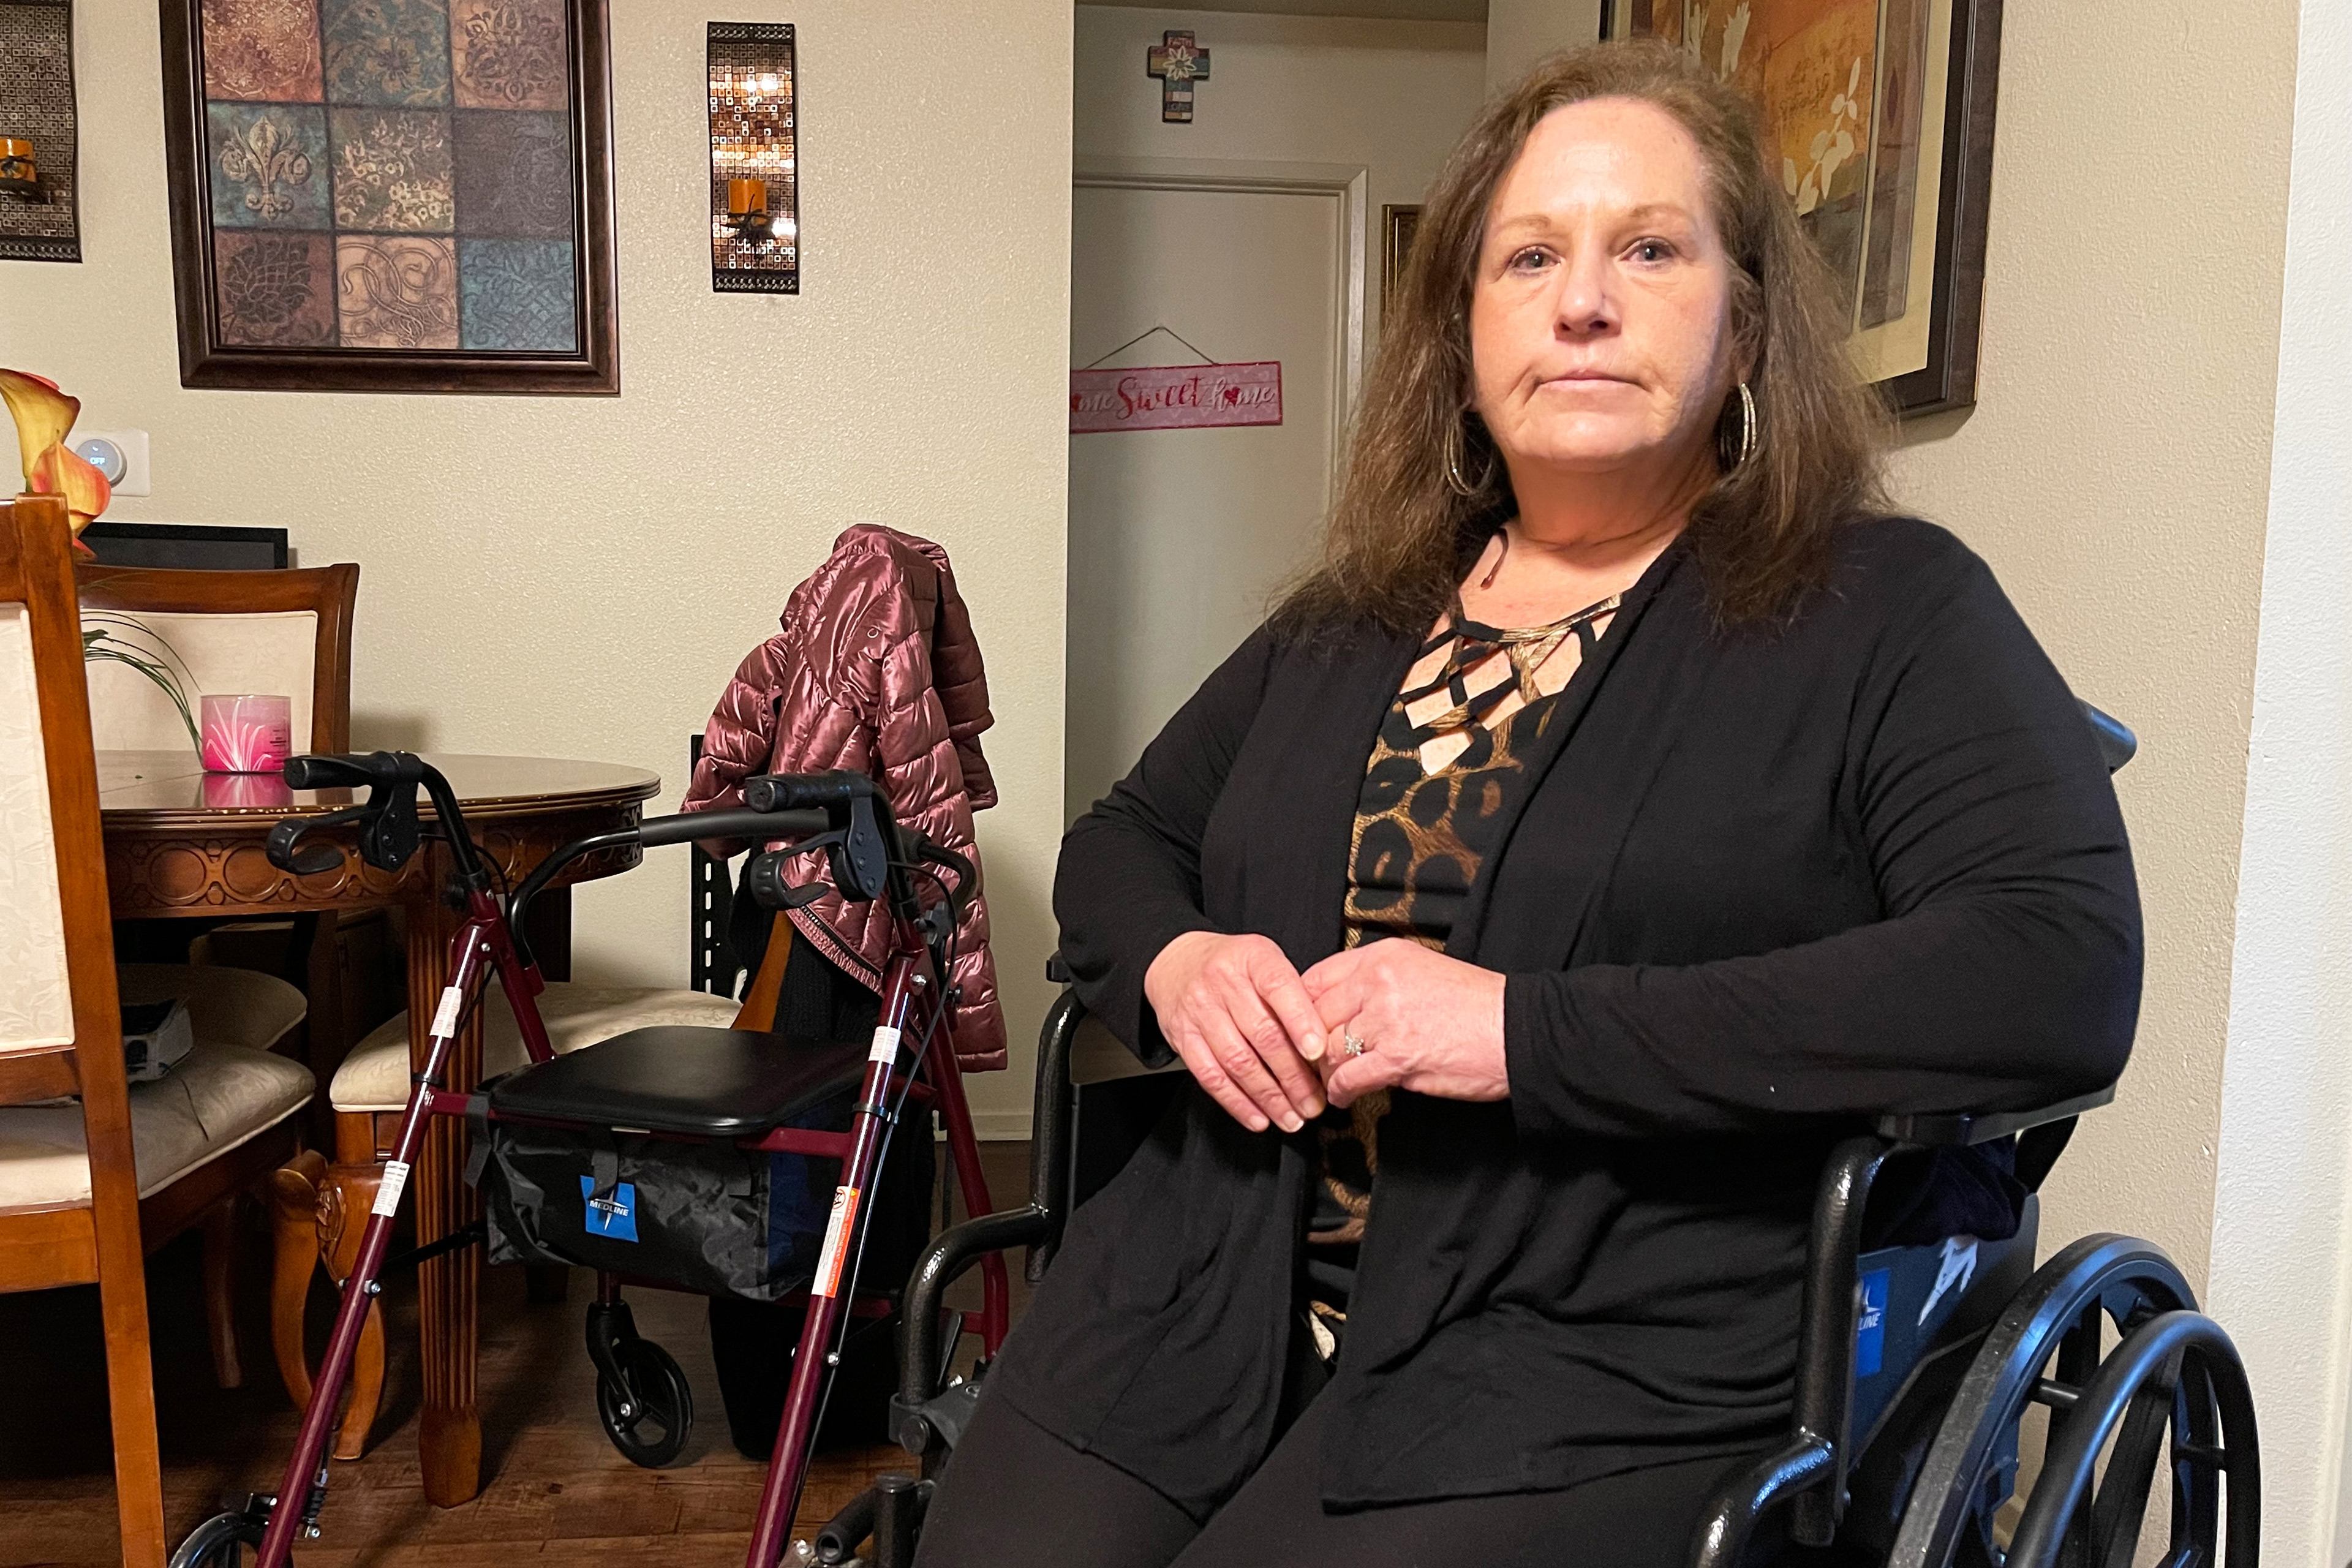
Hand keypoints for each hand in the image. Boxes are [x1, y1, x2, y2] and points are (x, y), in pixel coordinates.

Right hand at [1143, 931, 1328, 1132]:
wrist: (1176, 962)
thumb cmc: (1233, 966)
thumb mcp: (1265, 960)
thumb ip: (1293, 994)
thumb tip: (1324, 1044)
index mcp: (1253, 958)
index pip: (1279, 988)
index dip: (1300, 1021)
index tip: (1318, 1052)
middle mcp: (1223, 983)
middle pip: (1262, 1034)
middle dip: (1293, 1076)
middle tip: (1314, 1103)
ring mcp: (1199, 1011)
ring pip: (1238, 1062)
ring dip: (1269, 1097)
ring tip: (1292, 1118)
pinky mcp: (1182, 1038)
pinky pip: (1210, 1076)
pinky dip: (1237, 1102)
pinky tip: (1258, 1117)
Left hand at [1302, 942, 1508, 1108]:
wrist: (1518, 1031)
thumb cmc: (1476, 1005)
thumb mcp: (1423, 971)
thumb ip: (1379, 982)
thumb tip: (1341, 1007)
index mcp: (1384, 956)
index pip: (1318, 978)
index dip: (1301, 1008)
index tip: (1301, 1028)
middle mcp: (1379, 982)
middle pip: (1316, 1015)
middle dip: (1309, 1044)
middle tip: (1308, 1062)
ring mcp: (1387, 1019)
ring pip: (1329, 1048)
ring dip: (1325, 1071)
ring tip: (1328, 1082)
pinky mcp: (1397, 1057)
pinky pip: (1348, 1077)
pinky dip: (1340, 1091)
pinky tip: (1343, 1097)